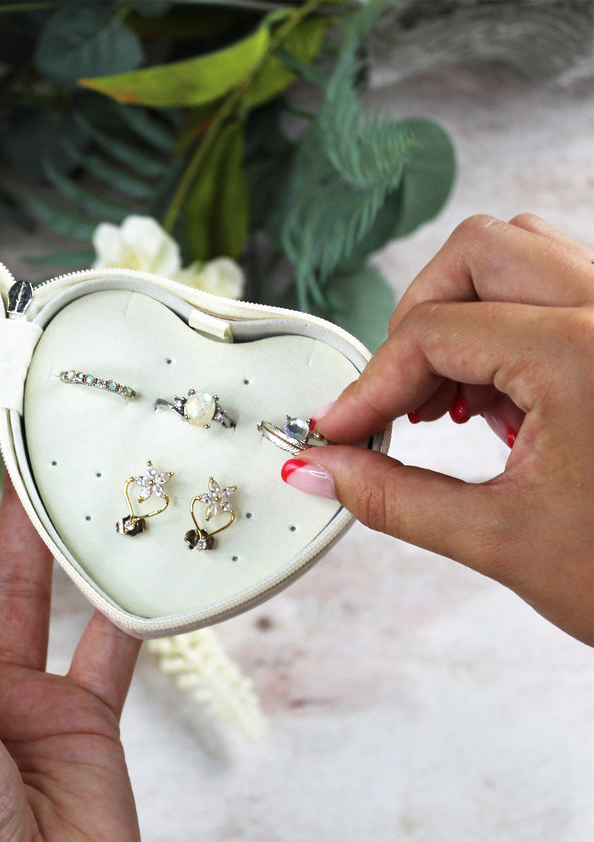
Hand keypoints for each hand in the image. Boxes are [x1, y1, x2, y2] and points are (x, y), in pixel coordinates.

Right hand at [283, 214, 593, 643]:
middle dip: (413, 321)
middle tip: (391, 397)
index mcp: (584, 356)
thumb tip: (325, 470)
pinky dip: (504, 328)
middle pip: (478, 251)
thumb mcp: (501, 540)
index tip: (341, 429)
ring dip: (460, 316)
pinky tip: (495, 402)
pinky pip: (557, 290)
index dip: (368, 386)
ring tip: (445, 399)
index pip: (432, 333)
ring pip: (522, 254)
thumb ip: (391, 498)